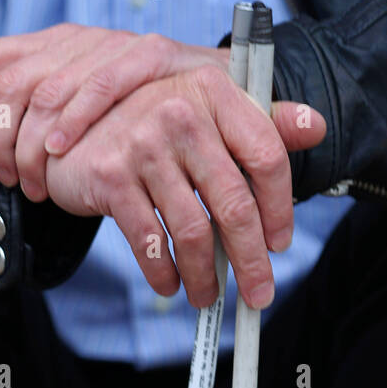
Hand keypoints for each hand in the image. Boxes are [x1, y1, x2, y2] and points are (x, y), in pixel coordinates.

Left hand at [0, 24, 228, 195]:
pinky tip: (62, 153)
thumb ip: (39, 111)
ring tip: (37, 184)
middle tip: (12, 181)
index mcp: (59, 42)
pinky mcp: (155, 59)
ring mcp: (118, 46)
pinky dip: (75, 121)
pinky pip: (102, 86)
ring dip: (33, 145)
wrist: (226, 93)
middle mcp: (83, 37)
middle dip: (0, 138)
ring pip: (48, 90)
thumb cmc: (147, 111)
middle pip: (12, 80)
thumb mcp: (84, 104)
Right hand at [43, 63, 326, 309]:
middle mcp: (180, 112)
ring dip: (205, 277)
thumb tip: (315, 126)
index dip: (280, 208)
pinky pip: (150, 241)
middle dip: (251, 260)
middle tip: (258, 293)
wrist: (71, 122)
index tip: (279, 243)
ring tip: (208, 297)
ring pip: (192, 231)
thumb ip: (262, 120)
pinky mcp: (110, 177)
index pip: (265, 155)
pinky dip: (163, 273)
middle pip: (234, 203)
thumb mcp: (208, 106)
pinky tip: (171, 284)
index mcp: (213, 91)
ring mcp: (142, 145)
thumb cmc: (153, 120)